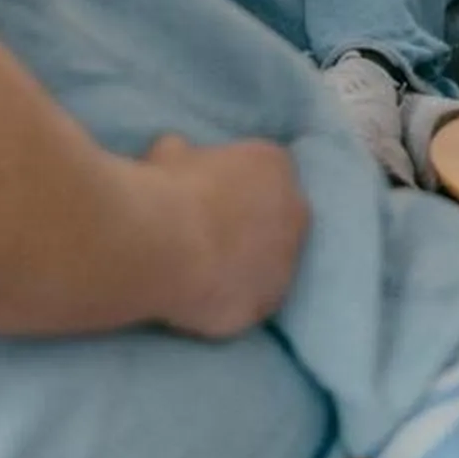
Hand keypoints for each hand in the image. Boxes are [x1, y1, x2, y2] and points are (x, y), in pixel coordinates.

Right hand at [143, 135, 310, 338]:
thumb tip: (178, 157)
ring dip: (245, 265)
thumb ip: (187, 157)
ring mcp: (285, 265)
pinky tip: (198, 297)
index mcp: (274, 165)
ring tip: (201, 268)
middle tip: (209, 230)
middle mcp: (294, 213)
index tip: (209, 192)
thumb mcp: (170, 152)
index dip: (236, 182)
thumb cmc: (168, 187)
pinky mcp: (265, 305)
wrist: (164, 244)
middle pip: (280, 217)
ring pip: (270, 264)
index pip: (267, 171)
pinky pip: (248, 300)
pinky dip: (229, 299)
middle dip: (252, 223)